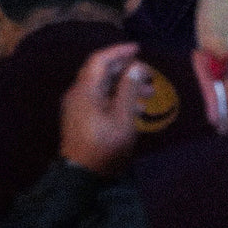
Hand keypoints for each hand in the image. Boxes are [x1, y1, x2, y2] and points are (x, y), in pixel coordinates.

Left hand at [60, 43, 152, 176]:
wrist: (80, 178)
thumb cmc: (104, 146)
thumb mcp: (123, 117)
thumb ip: (129, 89)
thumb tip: (136, 67)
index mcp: (86, 91)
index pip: (100, 60)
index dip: (119, 51)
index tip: (139, 49)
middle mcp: (78, 94)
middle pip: (102, 71)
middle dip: (127, 70)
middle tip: (149, 74)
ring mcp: (78, 106)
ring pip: (104, 86)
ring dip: (126, 85)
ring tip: (149, 93)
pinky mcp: (81, 117)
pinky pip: (101, 98)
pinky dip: (118, 96)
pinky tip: (136, 108)